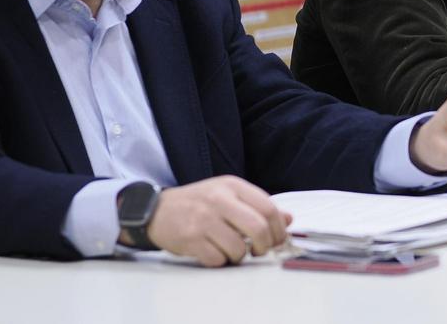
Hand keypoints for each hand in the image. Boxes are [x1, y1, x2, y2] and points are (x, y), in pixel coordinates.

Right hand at [139, 176, 291, 267]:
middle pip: (258, 228)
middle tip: (261, 250)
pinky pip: (218, 259)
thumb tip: (288, 220)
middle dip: (265, 246)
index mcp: (233, 186)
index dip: (279, 229)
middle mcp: (219, 200)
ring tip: (233, 250)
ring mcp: (204, 219)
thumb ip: (258, 206)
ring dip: (241, 256)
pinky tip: (215, 252)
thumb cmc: (200, 203)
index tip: (278, 240)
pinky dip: (221, 261)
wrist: (157, 210)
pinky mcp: (190, 239)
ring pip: (239, 248)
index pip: (268, 208)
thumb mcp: (229, 195)